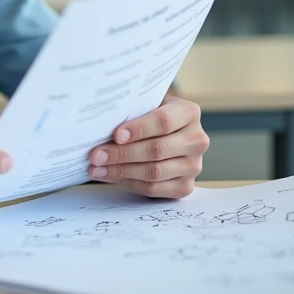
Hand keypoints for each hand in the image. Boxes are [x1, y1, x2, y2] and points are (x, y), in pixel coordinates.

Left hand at [87, 94, 208, 198]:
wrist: (167, 134)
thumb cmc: (150, 115)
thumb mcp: (146, 105)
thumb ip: (132, 110)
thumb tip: (101, 124)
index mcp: (189, 113)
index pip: (164, 121)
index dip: (139, 129)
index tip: (116, 135)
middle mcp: (197, 140)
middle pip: (157, 150)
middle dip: (122, 154)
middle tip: (96, 155)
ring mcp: (194, 166)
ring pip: (154, 172)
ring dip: (121, 171)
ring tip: (97, 167)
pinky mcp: (185, 186)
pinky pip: (154, 189)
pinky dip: (129, 183)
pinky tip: (110, 175)